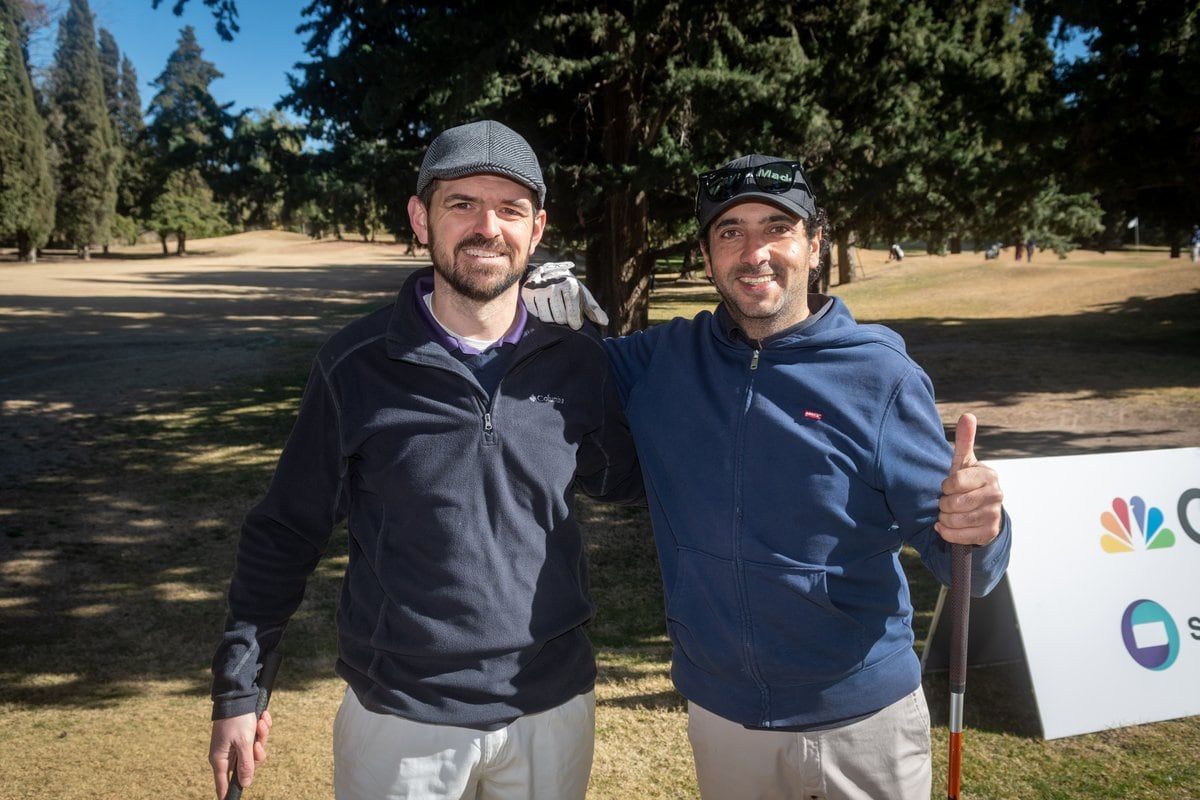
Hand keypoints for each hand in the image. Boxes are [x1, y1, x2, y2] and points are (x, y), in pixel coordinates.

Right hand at [209, 710, 271, 799]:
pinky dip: (262, 728)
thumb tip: (246, 784)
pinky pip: (256, 738)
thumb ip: (246, 765)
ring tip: (261, 723)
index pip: (223, 784)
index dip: (229, 794)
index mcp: (220, 759)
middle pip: (247, 766)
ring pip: (254, 751)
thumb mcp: (244, 743)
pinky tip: (263, 717)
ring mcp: (235, 744)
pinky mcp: (243, 734)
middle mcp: (226, 754)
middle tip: (258, 742)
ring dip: (262, 736)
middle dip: (257, 753)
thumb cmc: (237, 719)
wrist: (237, 694)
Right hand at [521, 261, 608, 329]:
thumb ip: (593, 309)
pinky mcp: (528, 292)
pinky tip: (546, 308)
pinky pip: (535, 313)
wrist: (549, 272)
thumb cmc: (569, 288)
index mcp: (570, 284)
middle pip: (559, 317)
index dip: (575, 322)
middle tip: (564, 315)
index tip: (576, 324)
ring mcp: (539, 288)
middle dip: (564, 320)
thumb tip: (604, 322)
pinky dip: (541, 315)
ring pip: (546, 317)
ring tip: (555, 312)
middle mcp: (554, 284)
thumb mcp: (583, 296)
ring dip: (552, 319)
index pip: (572, 312)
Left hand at [935, 413, 1003, 545]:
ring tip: (948, 513)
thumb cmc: (967, 483)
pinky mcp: (989, 533)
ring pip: (954, 520)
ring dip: (944, 518)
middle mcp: (996, 494)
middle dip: (943, 504)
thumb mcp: (964, 463)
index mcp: (988, 475)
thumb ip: (964, 440)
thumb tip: (967, 415)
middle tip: (947, 502)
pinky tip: (945, 527)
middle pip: (953, 503)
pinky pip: (958, 536)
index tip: (948, 486)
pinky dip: (946, 533)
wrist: (981, 511)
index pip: (954, 482)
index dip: (945, 486)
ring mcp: (994, 514)